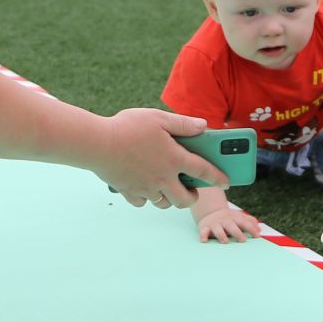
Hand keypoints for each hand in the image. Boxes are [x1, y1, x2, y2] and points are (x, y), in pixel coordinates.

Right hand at [96, 109, 223, 208]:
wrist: (95, 143)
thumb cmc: (128, 127)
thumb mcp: (158, 118)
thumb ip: (183, 123)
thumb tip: (204, 126)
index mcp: (174, 159)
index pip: (204, 171)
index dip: (219, 177)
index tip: (227, 182)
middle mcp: (162, 178)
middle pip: (185, 199)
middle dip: (192, 197)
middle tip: (192, 190)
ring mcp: (145, 187)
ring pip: (164, 203)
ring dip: (170, 198)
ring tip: (169, 187)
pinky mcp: (129, 191)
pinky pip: (143, 202)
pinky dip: (146, 197)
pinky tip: (145, 187)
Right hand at [197, 204, 260, 243]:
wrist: (211, 212)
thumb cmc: (229, 218)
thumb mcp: (239, 217)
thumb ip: (250, 221)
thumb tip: (259, 230)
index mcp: (234, 218)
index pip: (244, 222)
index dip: (251, 228)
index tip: (257, 236)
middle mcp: (225, 220)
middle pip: (231, 226)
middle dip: (237, 232)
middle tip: (242, 240)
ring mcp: (215, 224)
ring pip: (218, 229)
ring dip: (221, 235)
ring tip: (225, 241)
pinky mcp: (205, 227)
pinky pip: (203, 231)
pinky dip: (203, 236)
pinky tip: (204, 240)